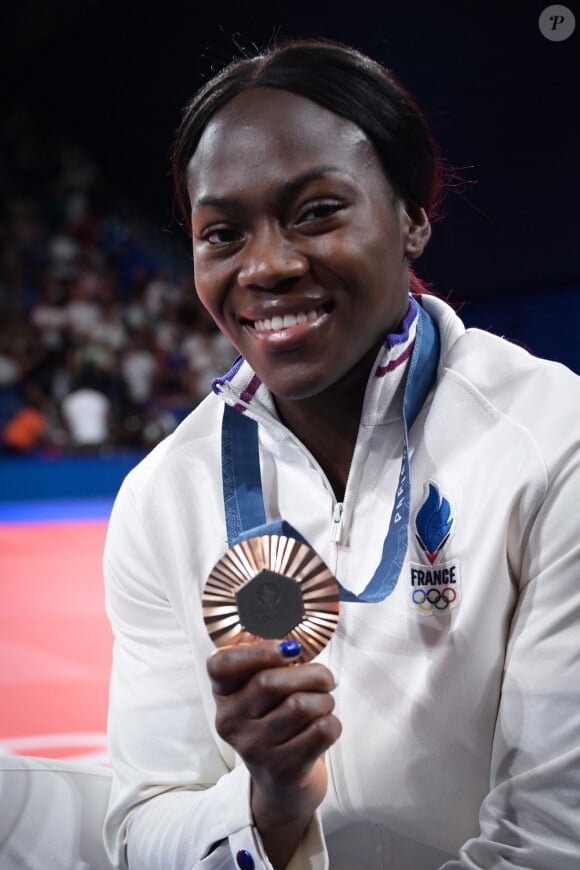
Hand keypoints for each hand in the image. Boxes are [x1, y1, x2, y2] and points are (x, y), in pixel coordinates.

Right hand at [207, 640, 340, 866]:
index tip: (291, 649)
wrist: (282, 780)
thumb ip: (272, 662)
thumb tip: (296, 642)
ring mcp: (253, 748)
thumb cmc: (277, 718)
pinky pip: (321, 730)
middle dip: (311, 673)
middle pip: (271, 682)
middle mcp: (230, 721)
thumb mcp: (262, 690)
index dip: (257, 652)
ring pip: (301, 705)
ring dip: (325, 700)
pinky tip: (325, 725)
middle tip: (326, 678)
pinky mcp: (282, 769)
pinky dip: (333, 722)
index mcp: (223, 694)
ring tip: (324, 704)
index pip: (220, 665)